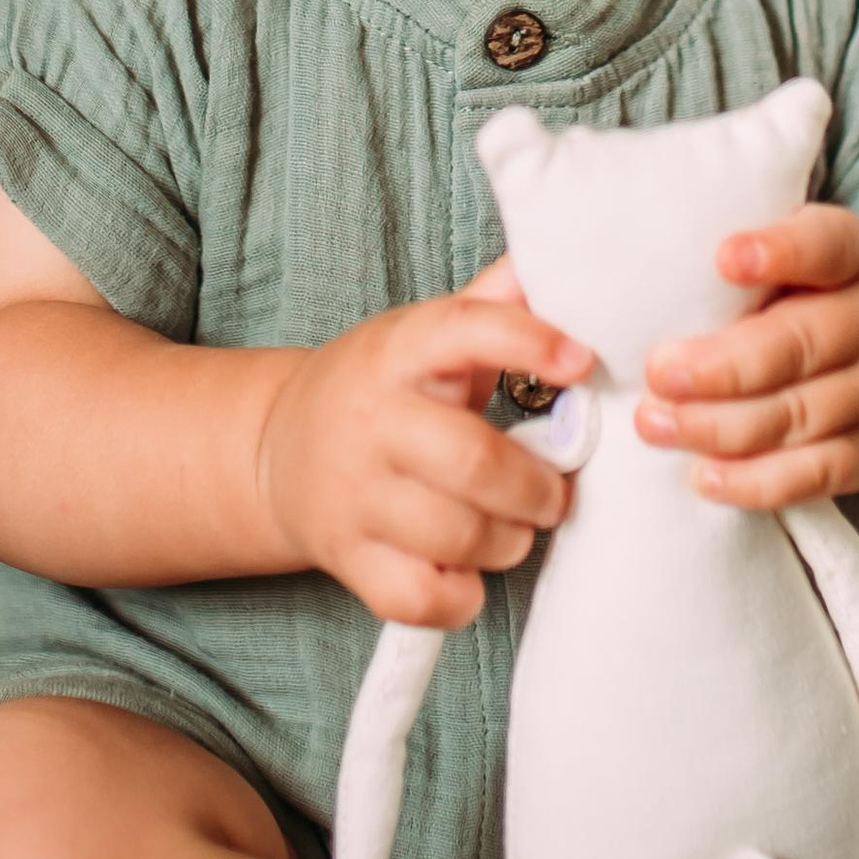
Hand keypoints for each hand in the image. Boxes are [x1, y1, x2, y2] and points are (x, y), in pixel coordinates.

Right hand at [255, 269, 591, 629]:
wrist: (276, 451)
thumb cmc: (381, 391)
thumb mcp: (424, 336)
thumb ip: (494, 304)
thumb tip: (561, 259)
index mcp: (398, 352)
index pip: (464, 331)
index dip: (530, 343)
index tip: (581, 362)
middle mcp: (372, 420)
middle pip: (476, 464)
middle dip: (538, 489)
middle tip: (552, 492)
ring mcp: (354, 494)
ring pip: (459, 538)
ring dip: (509, 542)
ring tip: (512, 527)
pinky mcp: (347, 558)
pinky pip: (423, 598)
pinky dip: (462, 596)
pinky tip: (465, 571)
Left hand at [636, 203, 858, 512]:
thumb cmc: (844, 304)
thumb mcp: (828, 263)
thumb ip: (768, 263)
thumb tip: (659, 284)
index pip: (828, 244)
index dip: (778, 251)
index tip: (722, 258)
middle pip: (797, 345)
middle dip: (720, 365)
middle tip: (657, 372)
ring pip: (796, 415)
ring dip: (716, 426)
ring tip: (654, 423)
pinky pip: (813, 474)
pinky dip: (755, 481)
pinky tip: (703, 475)